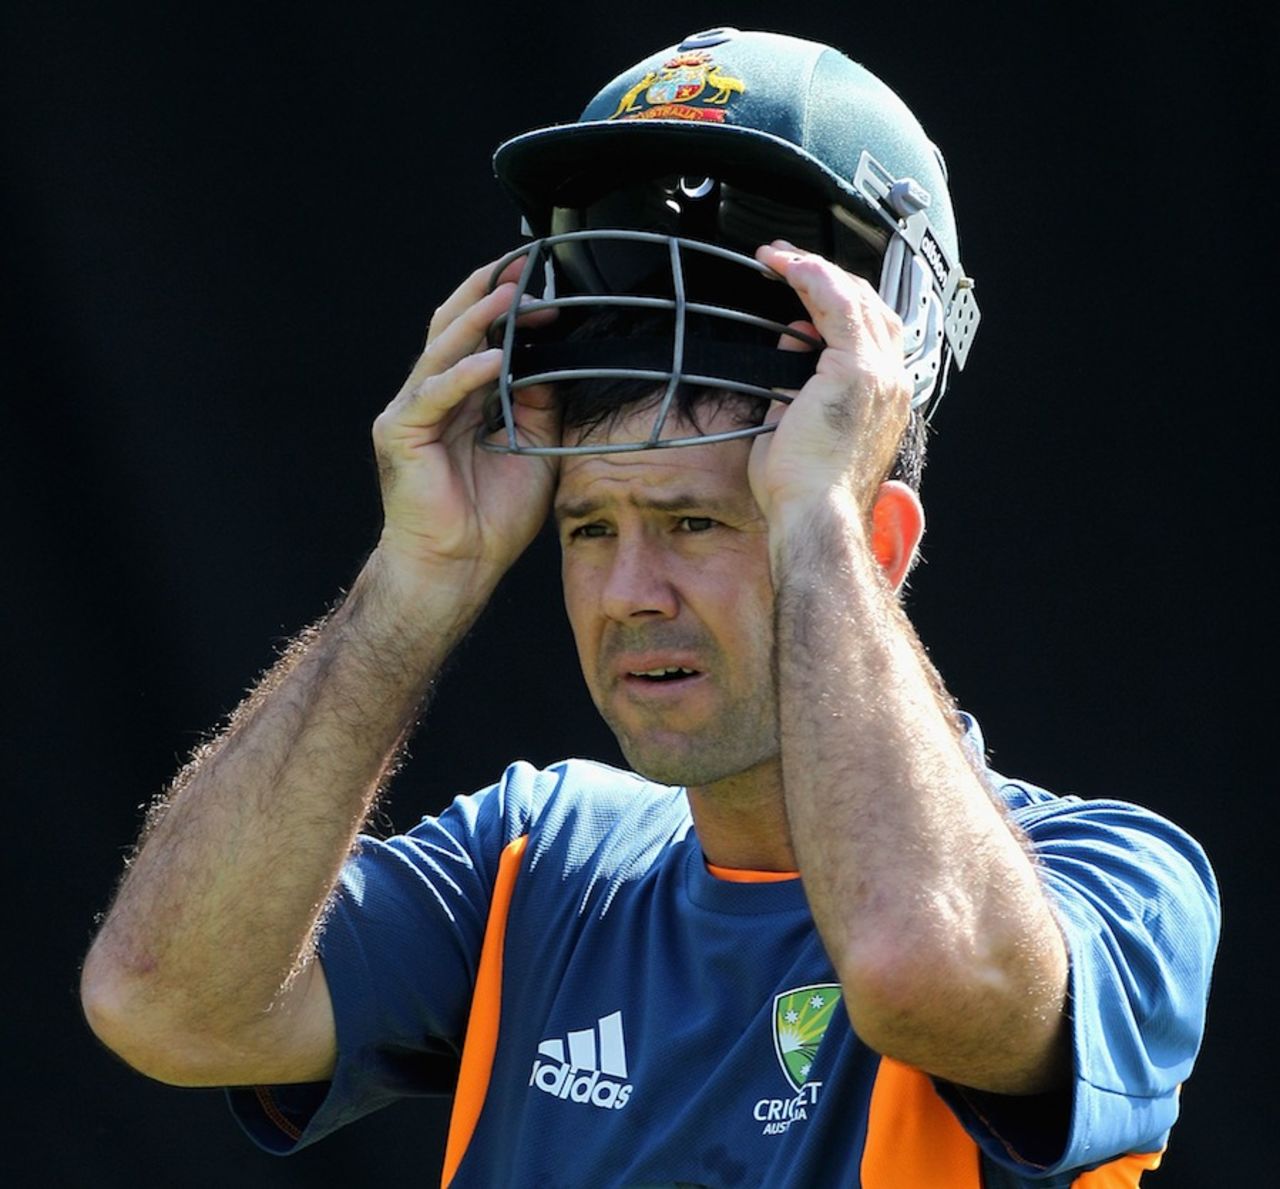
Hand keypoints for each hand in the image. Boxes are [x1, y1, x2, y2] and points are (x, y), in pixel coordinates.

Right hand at [372, 256, 558, 584]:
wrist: (461, 565)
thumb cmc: (493, 517)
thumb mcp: (534, 447)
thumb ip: (538, 403)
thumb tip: (553, 361)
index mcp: (462, 397)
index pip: (482, 336)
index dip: (509, 308)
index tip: (546, 285)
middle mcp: (433, 395)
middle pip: (455, 327)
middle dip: (488, 293)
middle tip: (522, 266)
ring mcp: (413, 411)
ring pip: (442, 350)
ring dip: (477, 320)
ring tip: (509, 296)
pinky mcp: (401, 433)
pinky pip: (434, 394)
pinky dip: (464, 375)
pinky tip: (494, 360)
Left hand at [747, 241, 911, 517]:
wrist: (814, 516)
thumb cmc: (801, 490)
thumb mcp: (793, 423)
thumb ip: (795, 381)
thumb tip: (790, 342)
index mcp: (881, 399)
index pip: (868, 332)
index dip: (834, 301)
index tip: (799, 286)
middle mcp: (890, 383)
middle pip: (868, 307)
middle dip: (826, 277)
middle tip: (784, 261)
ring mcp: (879, 375)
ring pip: (855, 298)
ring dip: (814, 270)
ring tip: (778, 257)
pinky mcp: (857, 371)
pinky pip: (837, 303)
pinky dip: (811, 278)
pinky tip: (785, 266)